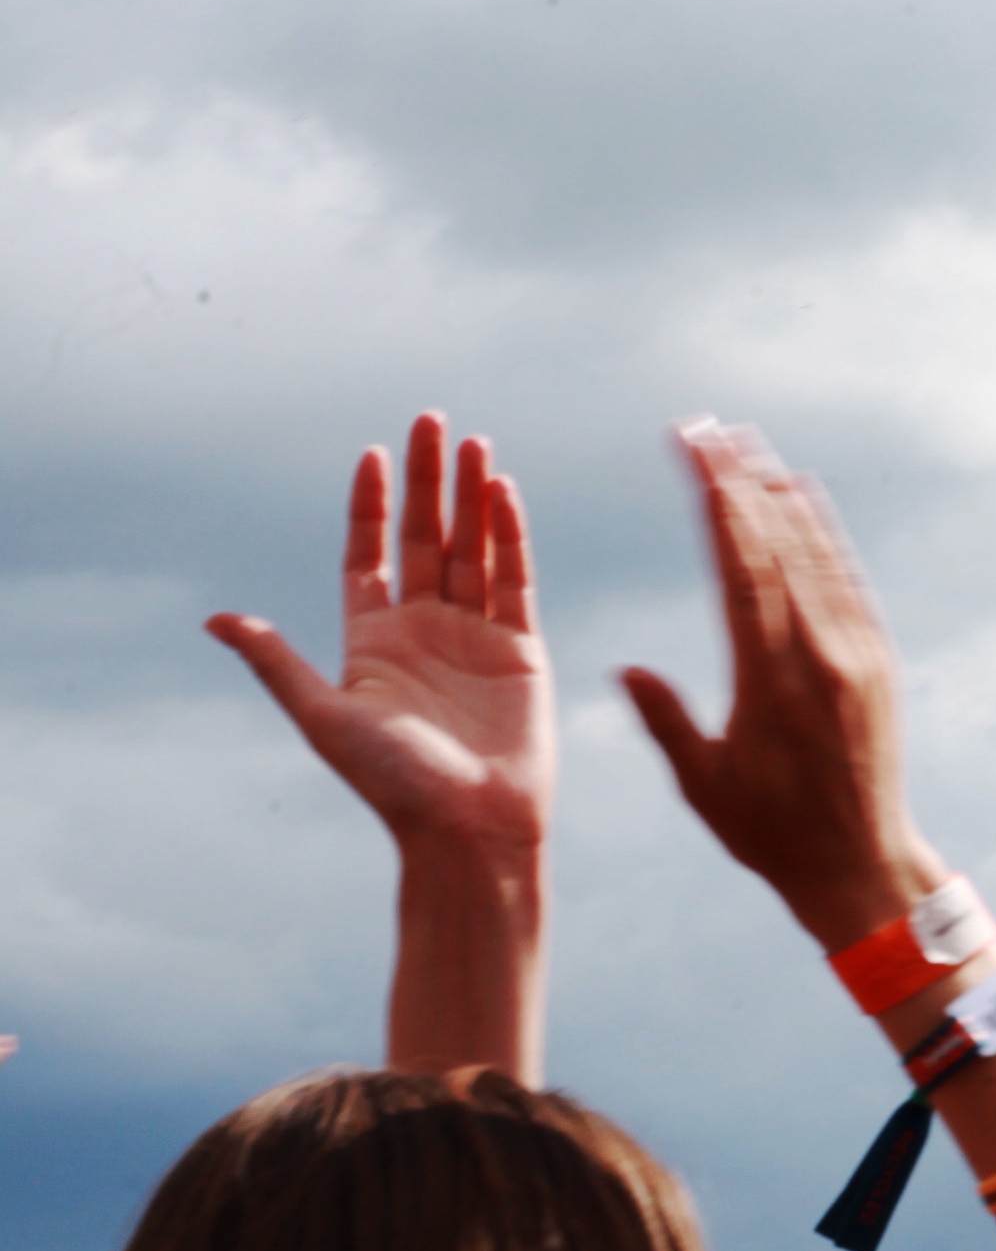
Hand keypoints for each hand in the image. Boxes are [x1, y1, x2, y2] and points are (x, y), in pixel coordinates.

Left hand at [209, 416, 554, 860]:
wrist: (469, 829)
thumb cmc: (392, 783)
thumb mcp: (323, 717)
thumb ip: (278, 662)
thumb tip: (217, 620)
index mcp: (372, 641)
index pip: (369, 555)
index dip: (370, 505)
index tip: (373, 454)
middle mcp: (424, 631)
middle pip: (425, 538)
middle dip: (428, 481)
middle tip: (431, 421)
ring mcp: (476, 638)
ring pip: (474, 550)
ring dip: (473, 497)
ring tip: (474, 444)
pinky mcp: (523, 652)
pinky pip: (516, 580)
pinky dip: (511, 536)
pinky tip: (503, 492)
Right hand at [621, 422, 946, 952]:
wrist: (863, 865)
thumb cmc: (770, 834)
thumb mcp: (704, 784)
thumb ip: (665, 721)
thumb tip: (625, 667)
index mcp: (771, 680)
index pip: (741, 567)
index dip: (717, 501)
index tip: (692, 451)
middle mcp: (822, 655)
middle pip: (778, 546)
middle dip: (741, 482)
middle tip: (708, 428)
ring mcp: (858, 655)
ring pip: (818, 556)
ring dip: (782, 496)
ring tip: (750, 446)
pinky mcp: (879, 663)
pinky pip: (848, 582)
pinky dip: (824, 537)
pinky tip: (804, 502)